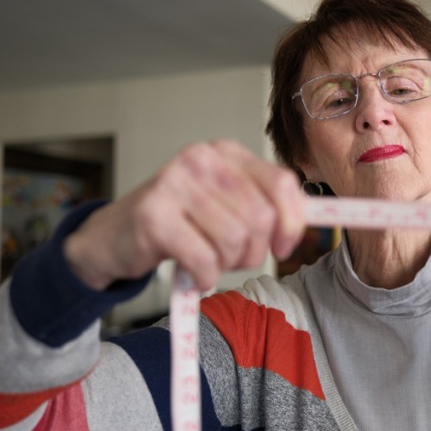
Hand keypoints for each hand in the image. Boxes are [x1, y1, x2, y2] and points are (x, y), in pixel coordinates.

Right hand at [63, 139, 305, 292]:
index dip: (292, 222)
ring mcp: (175, 184)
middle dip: (253, 251)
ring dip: (225, 265)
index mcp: (225, 152)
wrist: (113, 237)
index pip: (282, 184)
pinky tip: (192, 272)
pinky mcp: (154, 215)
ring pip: (235, 242)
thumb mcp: (225, 204)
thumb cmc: (179, 223)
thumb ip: (266, 206)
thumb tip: (317, 218)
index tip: (284, 246)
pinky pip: (205, 261)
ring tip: (205, 259)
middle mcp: (201, 159)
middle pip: (261, 218)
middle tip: (230, 257)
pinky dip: (204, 278)